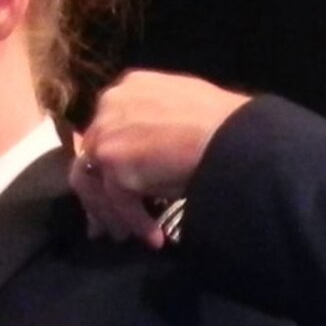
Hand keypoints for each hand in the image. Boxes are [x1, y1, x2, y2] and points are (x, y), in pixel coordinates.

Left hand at [72, 71, 250, 243]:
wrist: (234, 137)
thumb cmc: (223, 125)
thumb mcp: (180, 113)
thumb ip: (152, 125)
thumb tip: (145, 156)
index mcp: (128, 88)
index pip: (105, 131)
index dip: (107, 165)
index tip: (114, 189)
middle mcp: (110, 104)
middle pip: (90, 158)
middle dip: (98, 194)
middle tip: (106, 224)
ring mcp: (108, 131)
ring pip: (93, 182)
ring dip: (111, 213)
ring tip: (125, 236)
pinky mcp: (113, 161)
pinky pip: (118, 201)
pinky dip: (135, 222)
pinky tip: (155, 237)